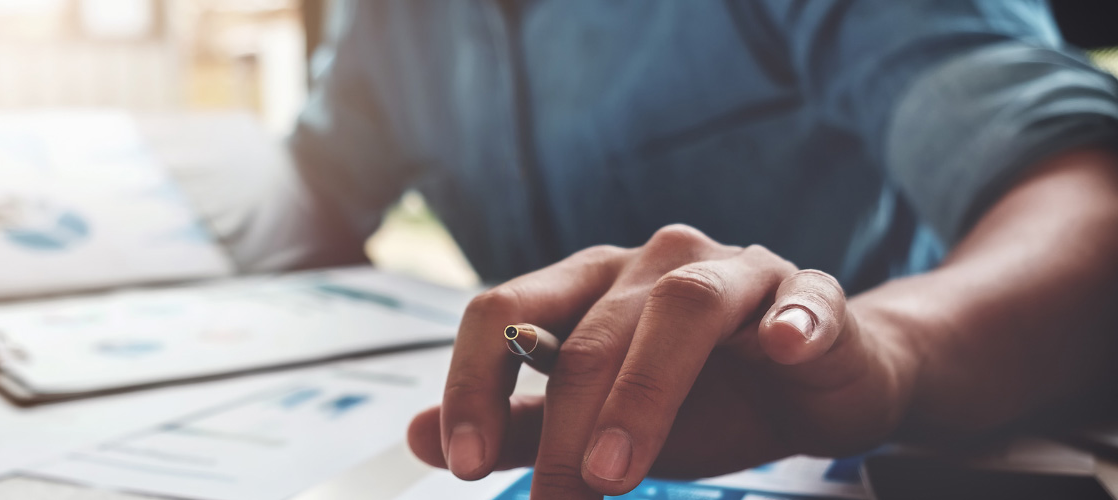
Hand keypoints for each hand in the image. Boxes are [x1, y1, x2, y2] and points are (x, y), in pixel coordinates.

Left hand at [407, 225, 917, 497]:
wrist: (817, 383)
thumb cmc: (705, 395)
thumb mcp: (599, 422)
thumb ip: (517, 426)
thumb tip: (420, 437)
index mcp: (589, 284)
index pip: (505, 313)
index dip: (473, 382)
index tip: (464, 461)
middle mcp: (652, 264)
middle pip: (591, 328)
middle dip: (562, 423)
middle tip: (555, 496)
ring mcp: (734, 273)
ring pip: (681, 306)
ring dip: (644, 390)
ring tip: (615, 468)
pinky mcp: (810, 296)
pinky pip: (803, 299)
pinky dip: (791, 321)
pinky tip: (780, 348)